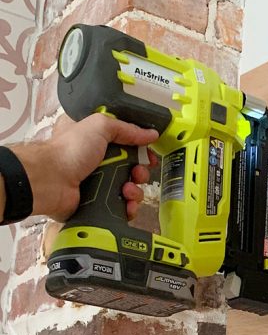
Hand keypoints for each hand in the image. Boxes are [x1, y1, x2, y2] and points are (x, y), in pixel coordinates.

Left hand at [13, 114, 158, 221]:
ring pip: (129, 189)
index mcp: (95, 141)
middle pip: (131, 168)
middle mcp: (97, 163)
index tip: (148, 153)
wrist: (50, 181)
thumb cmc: (69, 150)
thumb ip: (127, 128)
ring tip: (128, 190)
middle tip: (139, 173)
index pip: (125, 143)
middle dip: (140, 171)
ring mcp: (98, 184)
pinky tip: (127, 204)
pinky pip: (122, 208)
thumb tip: (151, 134)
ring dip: (135, 190)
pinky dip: (129, 207)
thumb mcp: (99, 126)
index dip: (139, 148)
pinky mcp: (98, 204)